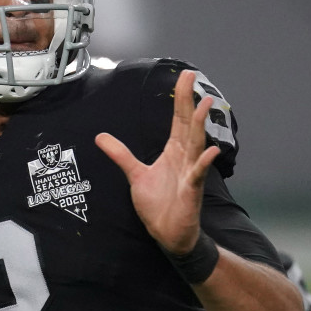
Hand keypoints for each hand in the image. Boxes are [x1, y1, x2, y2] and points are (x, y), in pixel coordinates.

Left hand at [95, 69, 219, 254]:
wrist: (168, 233)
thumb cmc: (158, 204)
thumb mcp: (134, 175)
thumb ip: (120, 154)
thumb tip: (100, 137)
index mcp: (174, 151)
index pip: (178, 119)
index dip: (181, 98)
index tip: (185, 77)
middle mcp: (185, 158)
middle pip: (187, 125)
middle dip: (189, 102)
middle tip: (192, 78)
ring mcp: (190, 173)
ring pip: (196, 145)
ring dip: (199, 125)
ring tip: (204, 105)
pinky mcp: (191, 192)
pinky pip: (198, 175)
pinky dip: (204, 163)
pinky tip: (210, 151)